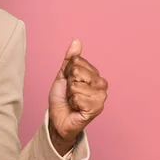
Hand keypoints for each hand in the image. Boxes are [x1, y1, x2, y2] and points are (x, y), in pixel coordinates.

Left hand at [48, 39, 107, 154]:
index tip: (69, 82)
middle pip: (77, 72)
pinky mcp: (96, 109)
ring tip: (73, 101)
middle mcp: (101, 84)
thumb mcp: (63, 75)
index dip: (68, 72)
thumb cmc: (62, 98)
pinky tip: (76, 108)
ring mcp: (101, 97)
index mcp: (95, 74)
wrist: (58, 118)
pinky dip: (73, 103)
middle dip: (69, 83)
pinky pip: (78, 98)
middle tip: (71, 93)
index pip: (77, 61)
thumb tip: (77, 41)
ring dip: (70, 94)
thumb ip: (70, 59)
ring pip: (77, 85)